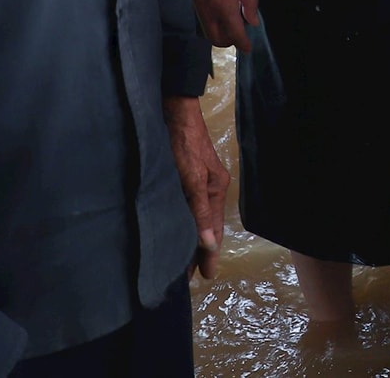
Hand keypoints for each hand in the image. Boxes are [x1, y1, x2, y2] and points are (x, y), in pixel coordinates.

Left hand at [163, 96, 228, 277]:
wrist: (173, 111)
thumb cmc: (182, 144)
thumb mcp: (192, 178)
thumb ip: (200, 211)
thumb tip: (209, 244)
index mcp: (216, 191)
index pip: (214, 231)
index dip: (209, 254)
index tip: (205, 277)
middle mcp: (210, 189)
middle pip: (207, 227)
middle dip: (200, 251)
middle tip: (188, 276)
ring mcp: (198, 182)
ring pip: (196, 218)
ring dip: (190, 238)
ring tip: (180, 259)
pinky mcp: (185, 176)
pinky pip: (187, 208)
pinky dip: (183, 222)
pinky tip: (174, 229)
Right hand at [187, 0, 258, 50]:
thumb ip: (250, 4)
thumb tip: (253, 22)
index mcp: (225, 8)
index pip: (235, 35)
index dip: (244, 44)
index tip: (249, 48)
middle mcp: (210, 13)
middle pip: (218, 40)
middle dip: (230, 42)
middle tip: (240, 34)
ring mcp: (199, 9)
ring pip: (209, 33)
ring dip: (221, 34)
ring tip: (232, 23)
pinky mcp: (194, 4)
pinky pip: (204, 23)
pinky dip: (213, 25)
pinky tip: (221, 15)